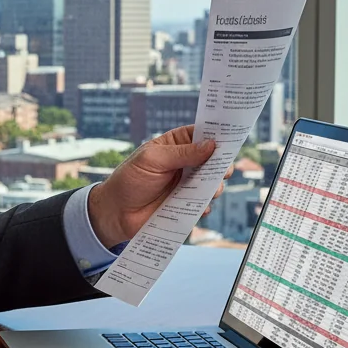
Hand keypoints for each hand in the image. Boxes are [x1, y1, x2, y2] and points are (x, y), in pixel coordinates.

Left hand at [87, 125, 229, 247]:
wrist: (116, 212)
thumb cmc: (129, 180)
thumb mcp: (152, 160)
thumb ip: (181, 153)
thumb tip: (211, 145)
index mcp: (175, 144)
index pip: (202, 134)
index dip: (218, 135)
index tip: (231, 139)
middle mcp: (185, 162)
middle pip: (213, 159)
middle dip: (221, 164)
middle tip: (223, 171)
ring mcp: (187, 184)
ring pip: (213, 182)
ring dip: (216, 186)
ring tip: (210, 191)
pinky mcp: (187, 204)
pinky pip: (204, 203)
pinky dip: (205, 205)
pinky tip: (200, 207)